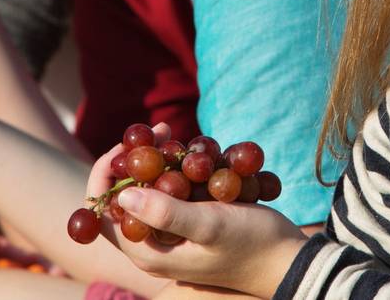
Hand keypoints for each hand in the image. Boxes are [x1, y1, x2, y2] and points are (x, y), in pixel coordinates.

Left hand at [86, 139, 305, 296]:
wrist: (287, 258)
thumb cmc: (250, 245)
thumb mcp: (209, 225)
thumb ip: (165, 213)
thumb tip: (123, 195)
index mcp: (148, 252)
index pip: (102, 214)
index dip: (106, 175)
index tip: (127, 145)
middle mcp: (154, 245)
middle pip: (125, 196)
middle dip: (137, 159)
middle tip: (161, 131)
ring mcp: (173, 234)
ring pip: (151, 189)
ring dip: (161, 160)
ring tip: (181, 139)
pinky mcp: (192, 222)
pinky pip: (175, 190)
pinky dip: (182, 169)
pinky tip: (201, 155)